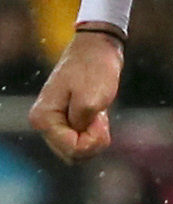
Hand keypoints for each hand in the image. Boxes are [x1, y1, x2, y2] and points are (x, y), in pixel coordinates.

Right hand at [31, 30, 125, 161]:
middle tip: (99, 116)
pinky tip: (96, 115)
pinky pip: (81, 141)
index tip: (98, 117)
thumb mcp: (92, 100)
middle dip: (93, 141)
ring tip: (97, 114)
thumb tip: (78, 144)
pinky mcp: (64, 121)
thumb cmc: (95, 70)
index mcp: (43, 118)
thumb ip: (82, 127)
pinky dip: (94, 133)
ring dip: (94, 137)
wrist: (97, 49)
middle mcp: (42, 123)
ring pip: (77, 151)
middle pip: (73, 154)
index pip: (72, 150)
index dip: (93, 139)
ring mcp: (52, 123)